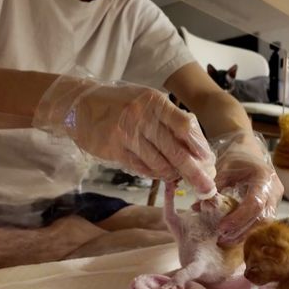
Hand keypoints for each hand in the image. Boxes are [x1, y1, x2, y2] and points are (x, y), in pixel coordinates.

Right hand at [35, 76, 216, 194]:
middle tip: (206, 188)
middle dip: (194, 173)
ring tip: (179, 179)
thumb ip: (169, 117)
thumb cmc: (119, 102)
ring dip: (172, 175)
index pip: (185, 127)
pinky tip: (159, 174)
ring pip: (159, 163)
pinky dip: (153, 174)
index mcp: (155, 102)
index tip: (209, 162)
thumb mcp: (146, 99)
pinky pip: (141, 168)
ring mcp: (127, 134)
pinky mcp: (114, 150)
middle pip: (176, 150)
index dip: (200, 147)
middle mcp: (142, 117)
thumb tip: (196, 142)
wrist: (79, 104)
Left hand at [212, 131, 283, 243]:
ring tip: (225, 239)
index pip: (254, 204)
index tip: (221, 228)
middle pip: (262, 218)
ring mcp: (275, 198)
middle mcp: (274, 190)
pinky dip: (247, 228)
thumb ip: (213, 189)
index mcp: (263, 178)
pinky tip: (232, 233)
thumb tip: (196, 209)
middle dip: (241, 231)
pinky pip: (261, 221)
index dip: (238, 219)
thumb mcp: (222, 170)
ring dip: (244, 233)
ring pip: (263, 223)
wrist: (248, 148)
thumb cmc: (235, 157)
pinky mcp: (271, 204)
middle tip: (222, 239)